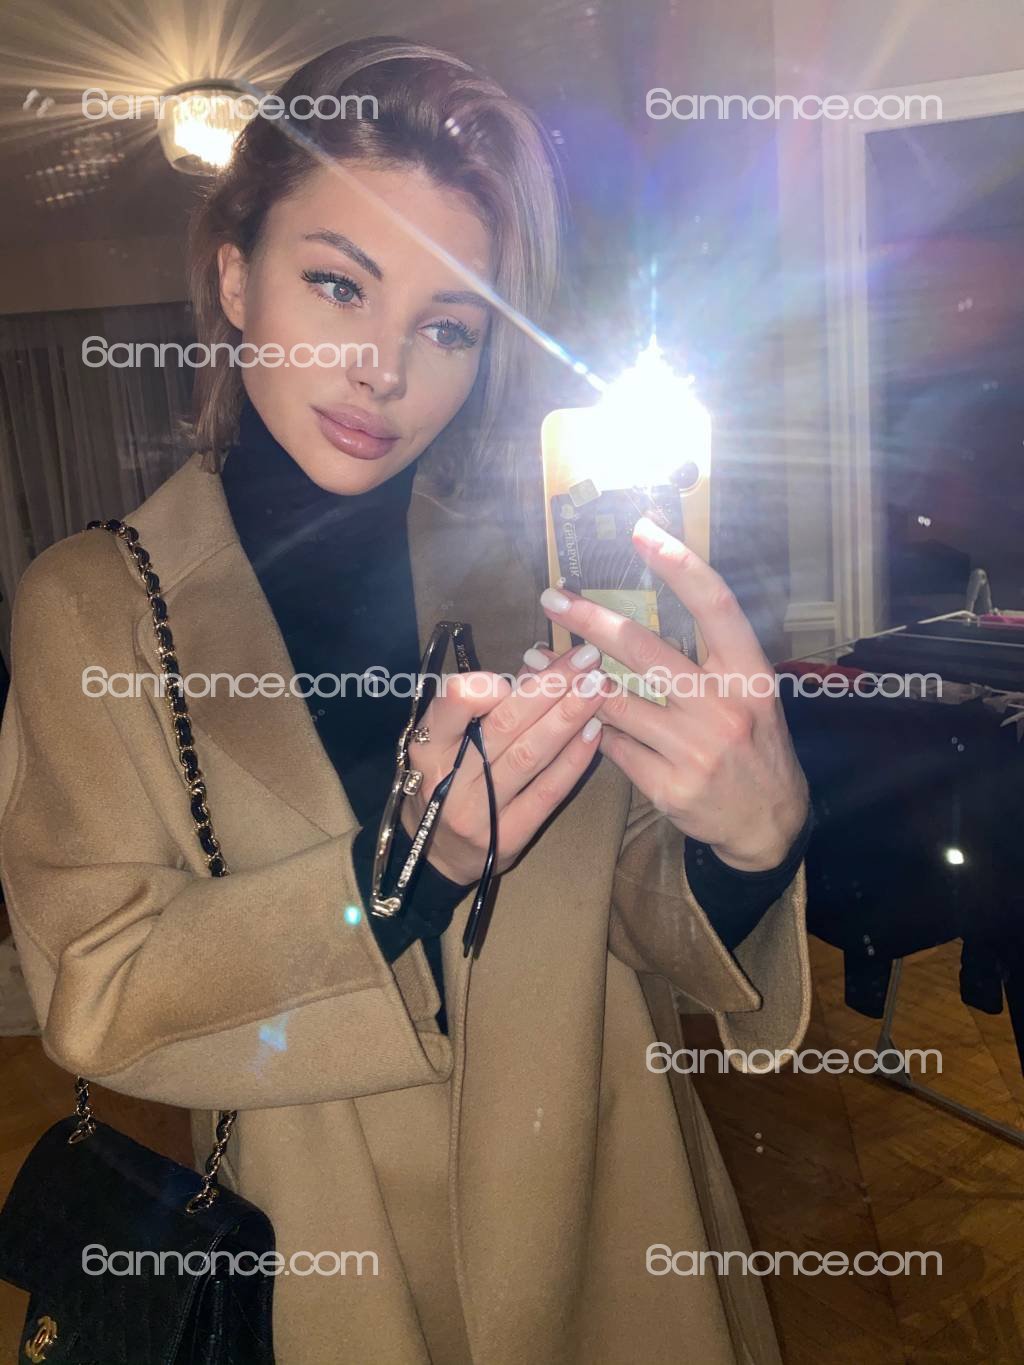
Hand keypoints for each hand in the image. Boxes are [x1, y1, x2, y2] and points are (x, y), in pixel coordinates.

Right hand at [398, 645, 611, 884]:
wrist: (434, 856)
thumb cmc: (444, 782)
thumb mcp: (447, 741)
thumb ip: (487, 705)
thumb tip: (540, 665)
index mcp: (427, 746)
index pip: (452, 705)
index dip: (490, 683)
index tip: (525, 668)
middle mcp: (448, 779)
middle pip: (504, 726)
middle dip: (550, 687)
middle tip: (586, 659)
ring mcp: (479, 811)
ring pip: (529, 755)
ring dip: (568, 717)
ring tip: (598, 688)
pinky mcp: (509, 836)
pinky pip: (547, 792)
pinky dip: (573, 761)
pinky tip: (595, 733)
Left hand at [533, 517, 808, 871]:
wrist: (768, 823)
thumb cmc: (753, 744)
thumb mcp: (750, 693)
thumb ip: (709, 656)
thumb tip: (646, 608)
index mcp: (748, 673)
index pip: (715, 605)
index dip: (680, 564)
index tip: (641, 531)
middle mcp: (724, 706)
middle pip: (645, 648)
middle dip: (591, 619)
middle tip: (552, 597)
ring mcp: (695, 749)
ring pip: (614, 701)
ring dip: (566, 678)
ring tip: (534, 658)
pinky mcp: (668, 786)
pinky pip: (612, 747)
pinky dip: (589, 728)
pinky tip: (566, 715)